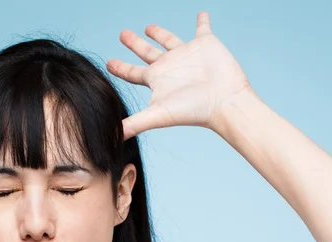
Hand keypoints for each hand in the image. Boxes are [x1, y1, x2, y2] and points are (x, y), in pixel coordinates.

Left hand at [107, 11, 255, 138]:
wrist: (223, 102)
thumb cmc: (191, 111)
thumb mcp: (157, 115)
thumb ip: (133, 124)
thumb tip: (112, 138)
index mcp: (156, 80)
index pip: (132, 73)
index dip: (119, 68)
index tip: (108, 63)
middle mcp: (169, 66)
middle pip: (146, 53)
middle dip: (134, 43)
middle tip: (122, 34)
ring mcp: (186, 55)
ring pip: (168, 40)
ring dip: (159, 33)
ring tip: (148, 27)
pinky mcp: (206, 44)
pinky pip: (203, 28)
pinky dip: (202, 21)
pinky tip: (201, 14)